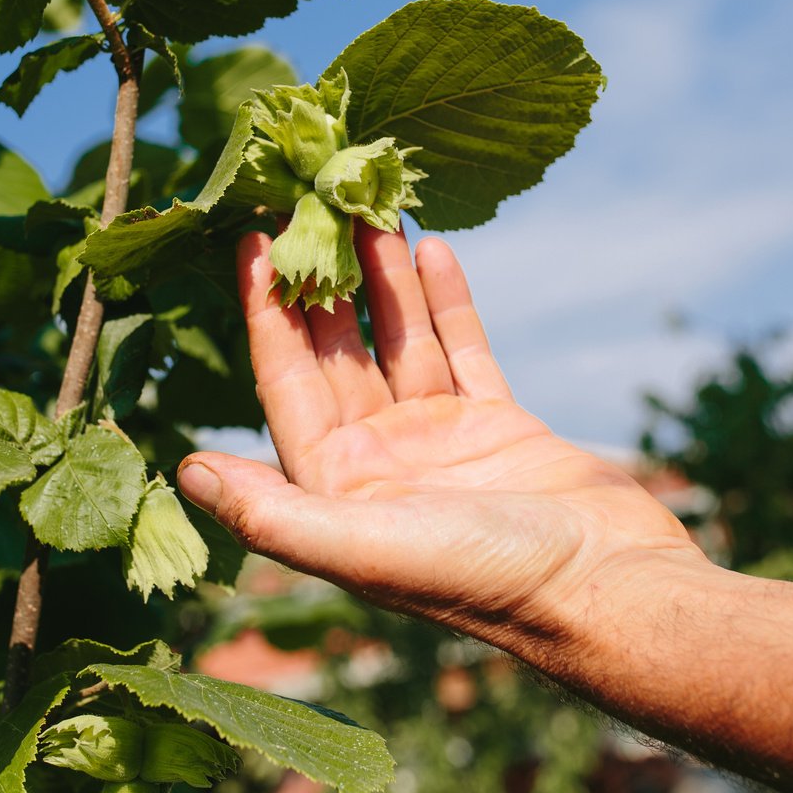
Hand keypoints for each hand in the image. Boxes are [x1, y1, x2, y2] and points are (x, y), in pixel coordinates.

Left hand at [177, 227, 703, 652]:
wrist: (607, 592)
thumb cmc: (484, 580)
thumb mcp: (363, 548)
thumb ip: (271, 512)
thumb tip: (185, 470)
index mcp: (336, 490)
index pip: (286, 382)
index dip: (266, 312)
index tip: (254, 239)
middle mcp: (379, 463)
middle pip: (339, 352)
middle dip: (324, 280)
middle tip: (310, 201)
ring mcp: (439, 442)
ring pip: (399, 342)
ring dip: (383, 278)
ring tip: (370, 207)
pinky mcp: (498, 427)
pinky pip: (461, 350)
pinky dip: (445, 303)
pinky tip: (432, 248)